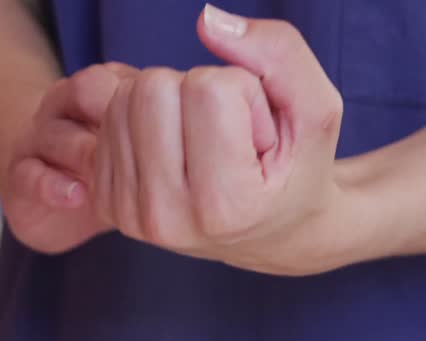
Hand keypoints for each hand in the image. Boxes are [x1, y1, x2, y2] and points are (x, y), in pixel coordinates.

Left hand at [24, 6, 352, 274]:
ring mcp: (131, 216)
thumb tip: (206, 19)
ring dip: (167, 103)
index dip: (244, 91)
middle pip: (151, 87)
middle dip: (196, 89)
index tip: (259, 136)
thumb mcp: (317, 110)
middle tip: (225, 133)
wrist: (272, 235)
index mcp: (224, 206)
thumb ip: (279, 54)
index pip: (207, 88)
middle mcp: (167, 219)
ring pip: (123, 97)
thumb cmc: (297, 168)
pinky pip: (108, 119)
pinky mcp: (107, 205)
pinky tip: (174, 152)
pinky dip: (143, 120)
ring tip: (201, 143)